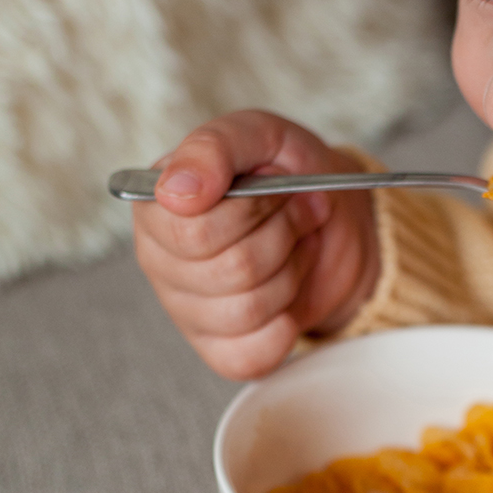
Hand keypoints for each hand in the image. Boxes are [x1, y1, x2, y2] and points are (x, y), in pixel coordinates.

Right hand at [132, 110, 379, 379]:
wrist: (335, 216)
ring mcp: (187, 310)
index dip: (254, 209)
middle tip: (297, 212)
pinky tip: (289, 294)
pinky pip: (252, 356)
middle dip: (282, 235)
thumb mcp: (259, 136)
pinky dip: (286, 325)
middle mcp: (161, 261)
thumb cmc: (287, 172)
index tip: (277, 183)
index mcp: (157, 207)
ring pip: (248, 310)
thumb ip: (214, 148)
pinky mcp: (220, 349)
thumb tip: (177, 191)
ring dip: (291, 273)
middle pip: (231, 270)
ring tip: (295, 246)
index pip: (195, 230)